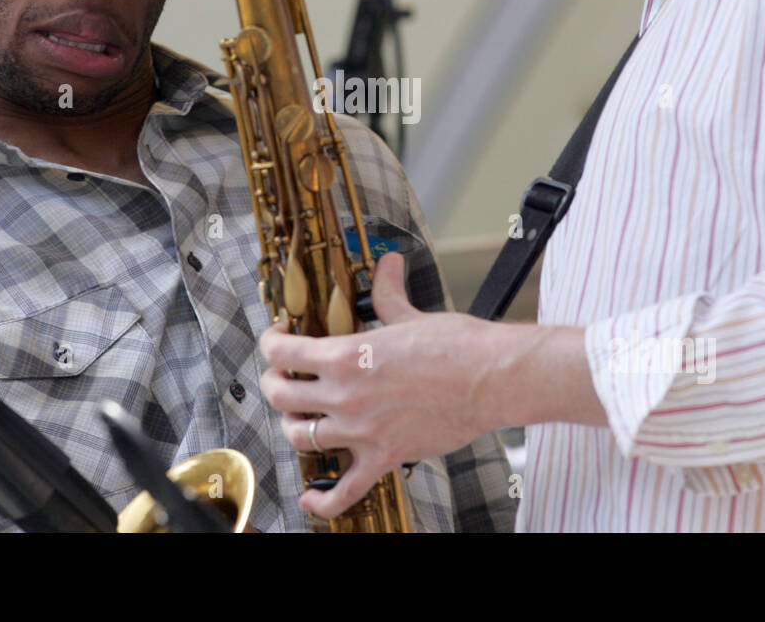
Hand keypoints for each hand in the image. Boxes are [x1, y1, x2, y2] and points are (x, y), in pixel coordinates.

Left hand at [258, 252, 499, 519]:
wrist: (492, 378)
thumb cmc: (457, 345)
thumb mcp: (411, 315)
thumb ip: (388, 294)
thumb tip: (388, 263)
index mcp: (347, 354)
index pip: (283, 352)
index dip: (272, 344)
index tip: (278, 340)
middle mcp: (345, 394)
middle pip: (282, 394)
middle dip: (274, 383)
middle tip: (280, 377)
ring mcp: (362, 430)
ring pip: (301, 437)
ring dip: (293, 426)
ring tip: (298, 418)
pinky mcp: (385, 456)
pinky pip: (345, 490)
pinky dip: (323, 500)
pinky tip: (310, 498)